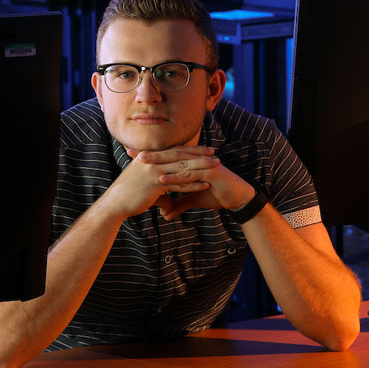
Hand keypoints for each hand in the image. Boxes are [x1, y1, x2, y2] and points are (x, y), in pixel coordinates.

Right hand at [108, 146, 220, 218]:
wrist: (114, 204)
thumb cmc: (127, 195)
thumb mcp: (142, 184)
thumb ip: (158, 188)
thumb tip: (168, 199)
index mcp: (149, 157)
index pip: (174, 150)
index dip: (190, 149)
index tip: (204, 149)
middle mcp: (152, 161)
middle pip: (181, 156)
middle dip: (199, 154)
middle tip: (215, 153)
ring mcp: (153, 172)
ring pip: (182, 167)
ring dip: (201, 167)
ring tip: (216, 167)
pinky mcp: (155, 184)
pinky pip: (179, 184)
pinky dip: (193, 184)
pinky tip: (205, 185)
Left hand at [132, 149, 255, 220]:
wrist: (238, 198)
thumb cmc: (217, 195)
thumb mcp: (194, 199)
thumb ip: (178, 204)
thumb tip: (165, 214)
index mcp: (191, 163)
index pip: (167, 157)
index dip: (151, 156)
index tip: (131, 156)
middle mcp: (195, 160)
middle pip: (169, 156)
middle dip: (150, 154)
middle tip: (131, 153)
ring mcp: (202, 165)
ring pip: (177, 163)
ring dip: (159, 162)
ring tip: (141, 163)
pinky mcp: (209, 173)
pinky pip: (189, 176)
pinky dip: (175, 178)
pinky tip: (161, 180)